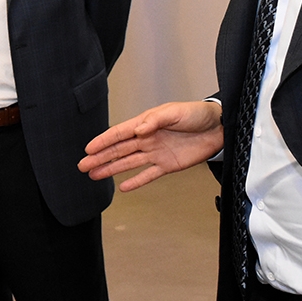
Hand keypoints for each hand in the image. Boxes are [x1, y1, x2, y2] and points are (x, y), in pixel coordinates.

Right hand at [78, 100, 223, 190]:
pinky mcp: (168, 165)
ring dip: (111, 169)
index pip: (119, 133)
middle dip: (100, 157)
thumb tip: (138, 130)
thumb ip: (155, 120)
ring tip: (94, 176)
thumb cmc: (197, 114)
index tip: (88, 149)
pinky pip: (148, 175)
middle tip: (83, 166)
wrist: (219, 128)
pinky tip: (122, 187)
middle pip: (119, 150)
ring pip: (128, 163)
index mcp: (146, 123)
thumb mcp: (175, 112)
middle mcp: (147, 139)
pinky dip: (136, 181)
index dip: (103, 141)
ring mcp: (156, 153)